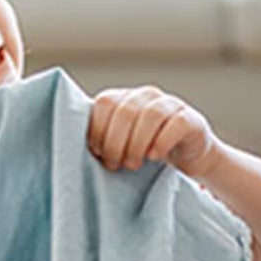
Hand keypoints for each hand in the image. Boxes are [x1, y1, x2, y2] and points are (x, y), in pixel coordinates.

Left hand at [87, 86, 219, 178]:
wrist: (186, 160)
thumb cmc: (144, 153)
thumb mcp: (119, 144)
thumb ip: (100, 139)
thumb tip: (69, 149)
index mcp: (124, 98)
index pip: (104, 103)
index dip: (97, 130)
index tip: (97, 153)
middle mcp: (147, 95)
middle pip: (125, 111)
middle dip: (115, 143)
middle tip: (115, 165)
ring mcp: (171, 104)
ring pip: (150, 115)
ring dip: (137, 144)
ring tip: (133, 164)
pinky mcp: (192, 119)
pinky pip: (176, 123)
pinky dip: (161, 142)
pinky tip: (154, 157)